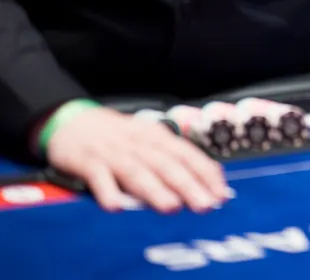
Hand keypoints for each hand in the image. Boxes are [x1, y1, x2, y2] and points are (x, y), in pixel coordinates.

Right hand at [45, 106, 229, 213]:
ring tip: (172, 207)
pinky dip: (107, 191)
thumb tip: (202, 183)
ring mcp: (113, 153)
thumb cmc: (118, 136)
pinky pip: (98, 177)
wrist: (72, 120)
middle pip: (167, 165)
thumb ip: (171, 159)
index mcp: (157, 136)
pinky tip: (116, 206)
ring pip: (137, 172)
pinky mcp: (87, 162)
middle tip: (205, 205)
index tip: (221, 193)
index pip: (188, 154)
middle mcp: (139, 143)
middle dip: (189, 185)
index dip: (206, 173)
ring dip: (155, 190)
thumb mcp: (147, 140)